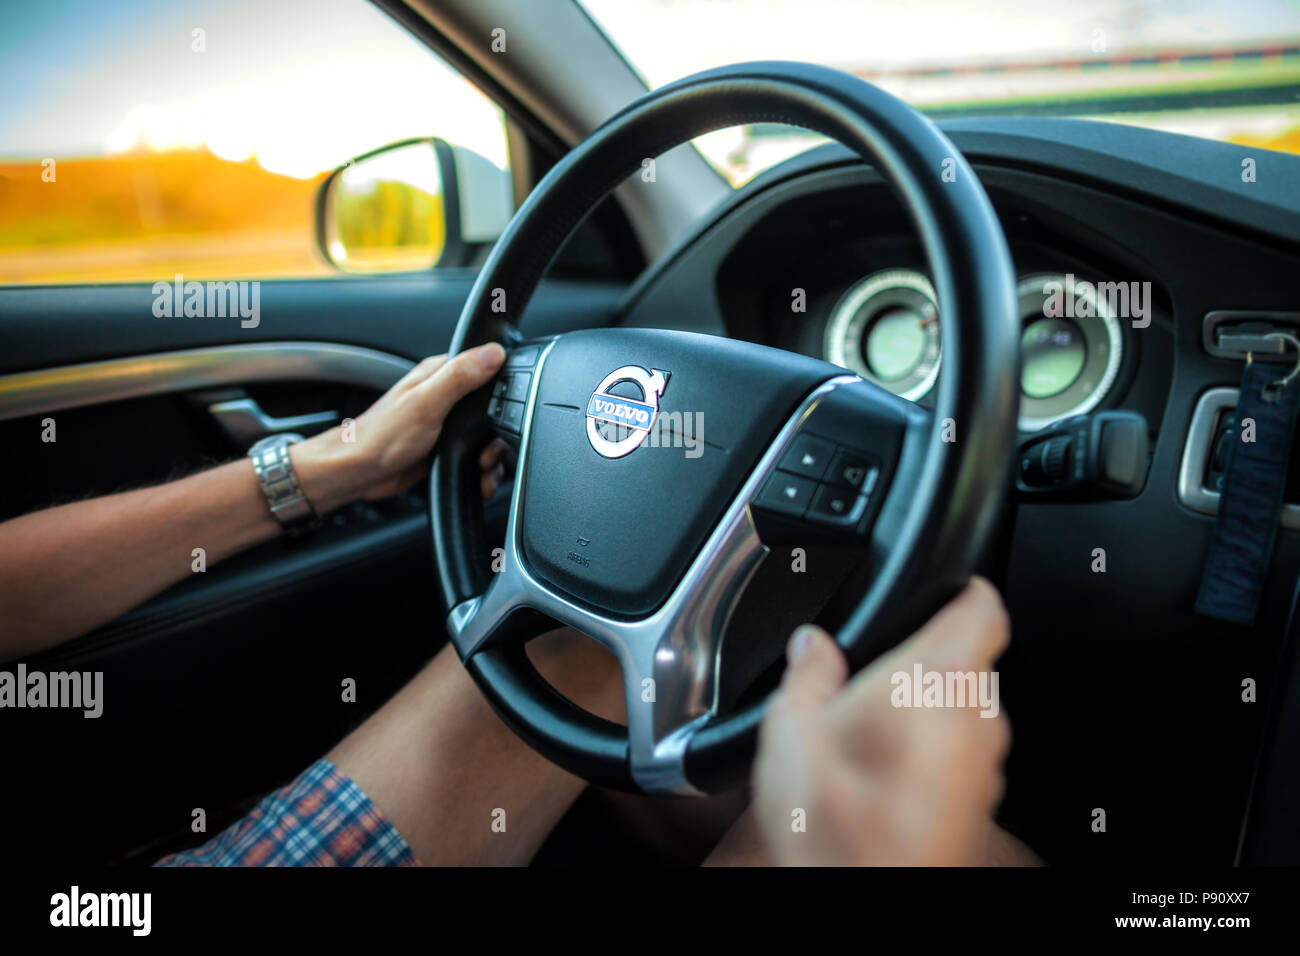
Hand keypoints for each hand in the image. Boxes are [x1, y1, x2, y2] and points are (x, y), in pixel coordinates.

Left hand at [289, 343, 506, 512]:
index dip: (505, 390)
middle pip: (495, 408)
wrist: (358, 473)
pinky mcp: (447, 446)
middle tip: (488, 452)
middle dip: (500, 434)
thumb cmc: (381, 437)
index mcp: (441, 375)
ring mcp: (448, 422)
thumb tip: (493, 353)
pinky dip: (485, 470)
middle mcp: (447, 395)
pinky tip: (480, 479)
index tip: (505, 415)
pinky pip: (477, 454)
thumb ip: (460, 376)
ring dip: (494, 456)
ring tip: (484, 468)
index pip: (488, 368)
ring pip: (489, 435)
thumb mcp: (425, 403)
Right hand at [753, 578, 1011, 865]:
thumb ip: (806, 674)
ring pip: (963, 711)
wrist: (867, 901)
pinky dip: (931, 753)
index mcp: (940, 676)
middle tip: (869, 674)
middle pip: (966, 660)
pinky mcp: (980, 802)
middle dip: (923, 660)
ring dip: (927, 711)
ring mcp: (986, 764)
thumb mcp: (791, 731)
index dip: (965, 588)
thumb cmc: (839, 825)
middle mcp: (979, 715)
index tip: (944, 586)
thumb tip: (810, 646)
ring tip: (865, 732)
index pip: (983, 606)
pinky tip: (880, 774)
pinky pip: (960, 754)